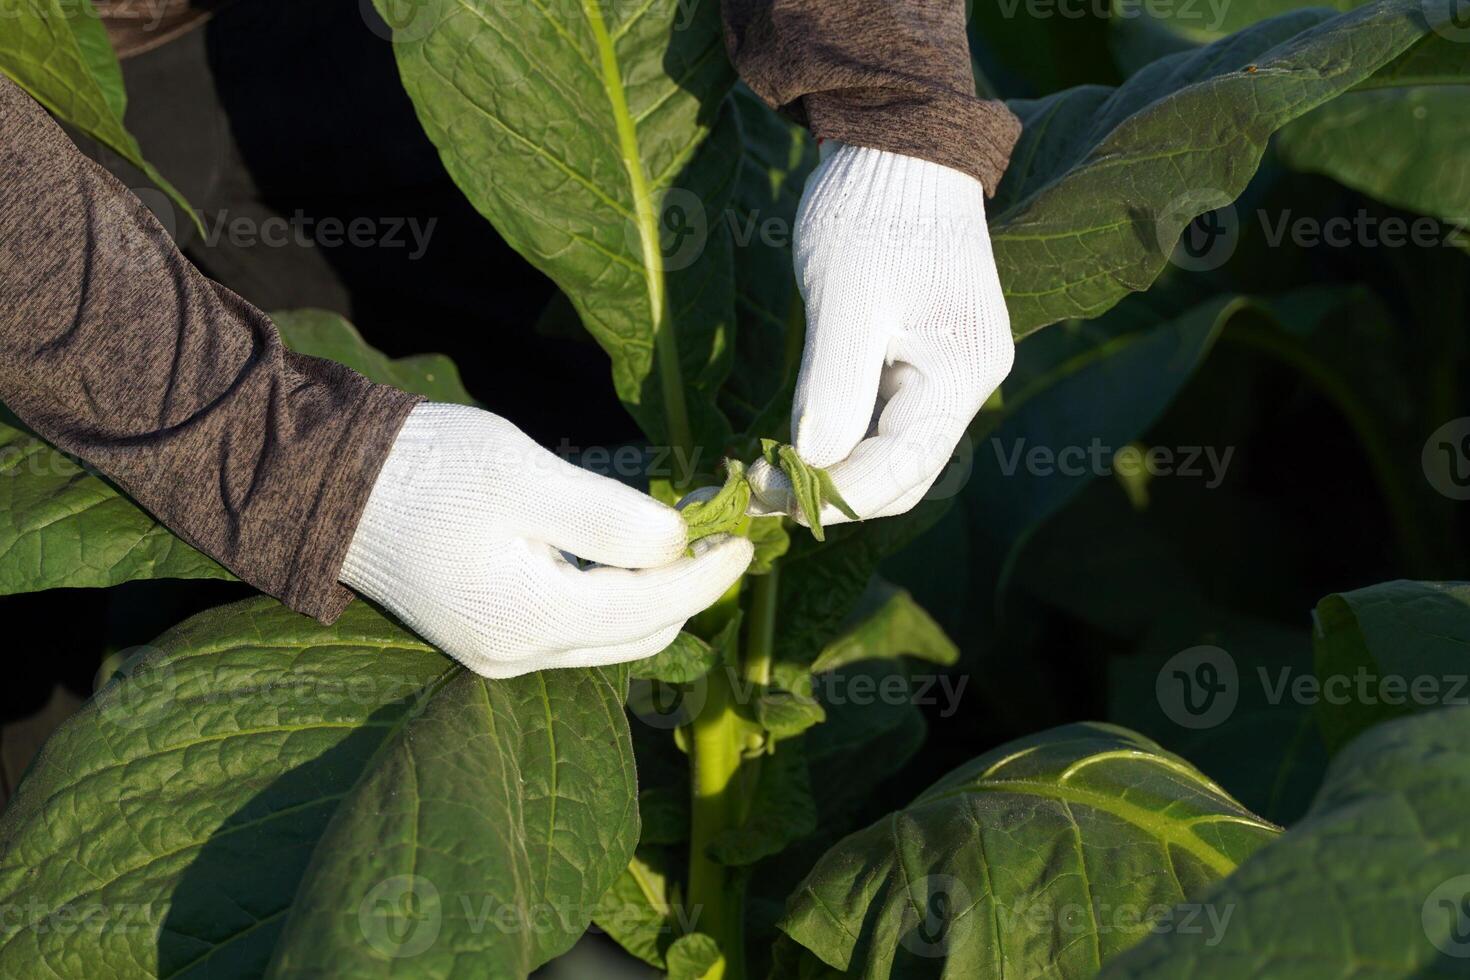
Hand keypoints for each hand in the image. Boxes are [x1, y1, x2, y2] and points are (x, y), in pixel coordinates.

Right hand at [340, 403, 751, 677]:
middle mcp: (516, 655)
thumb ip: (610, 519)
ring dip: (651, 594)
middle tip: (717, 532)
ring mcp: (497, 652)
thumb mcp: (528, 479)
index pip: (652, 610)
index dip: (707, 575)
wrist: (331, 484)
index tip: (745, 537)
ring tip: (679, 538)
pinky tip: (620, 554)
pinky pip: (572, 628)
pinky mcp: (484, 635)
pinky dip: (610, 596)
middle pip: (637, 636)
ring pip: (607, 637)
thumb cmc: (429, 469)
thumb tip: (678, 545)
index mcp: (530, 622)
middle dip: (686, 589)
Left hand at [747, 142, 1013, 526]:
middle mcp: (969, 382)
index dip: (834, 495)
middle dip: (833, 492)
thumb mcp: (846, 299)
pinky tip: (797, 436)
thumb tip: (812, 465)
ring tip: (769, 468)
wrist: (895, 143)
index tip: (767, 494)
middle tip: (759, 489)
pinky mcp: (925, 357)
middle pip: (902, 475)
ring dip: (834, 470)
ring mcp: (950, 371)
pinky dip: (843, 437)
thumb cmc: (871, 212)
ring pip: (892, 452)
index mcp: (962, 372)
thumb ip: (836, 388)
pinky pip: (886, 420)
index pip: (901, 470)